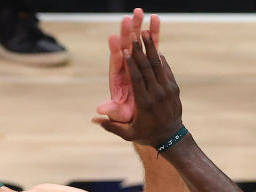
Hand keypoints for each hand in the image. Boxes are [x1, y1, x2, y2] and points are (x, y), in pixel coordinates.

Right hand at [95, 32, 182, 147]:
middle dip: (140, 51)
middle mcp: (157, 94)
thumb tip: (94, 119)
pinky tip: (155, 49)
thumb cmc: (146, 135)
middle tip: (133, 36)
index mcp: (144, 103)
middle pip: (147, 69)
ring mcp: (167, 90)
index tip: (126, 50)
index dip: (131, 64)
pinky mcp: (174, 88)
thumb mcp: (128, 134)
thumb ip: (111, 126)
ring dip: (152, 49)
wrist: (171, 138)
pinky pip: (166, 70)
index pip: (137, 79)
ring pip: (158, 66)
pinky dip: (161, 59)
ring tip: (146, 34)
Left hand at [96, 8, 159, 123]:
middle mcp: (125, 67)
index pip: (115, 62)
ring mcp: (136, 62)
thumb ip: (112, 110)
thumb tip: (99, 111)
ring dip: (138, 27)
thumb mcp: (120, 114)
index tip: (113, 39)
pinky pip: (150, 44)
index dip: (115, 51)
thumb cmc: (127, 116)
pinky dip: (153, 33)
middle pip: (124, 47)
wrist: (141, 115)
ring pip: (136, 42)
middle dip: (126, 33)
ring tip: (139, 12)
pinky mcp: (146, 60)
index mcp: (117, 78)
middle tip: (128, 18)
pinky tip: (155, 19)